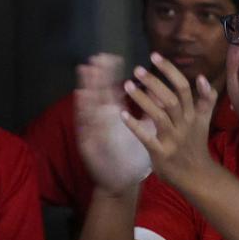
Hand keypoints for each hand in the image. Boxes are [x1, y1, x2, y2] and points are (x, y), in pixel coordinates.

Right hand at [74, 53, 151, 194]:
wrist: (120, 183)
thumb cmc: (131, 157)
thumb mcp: (143, 131)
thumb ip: (147, 111)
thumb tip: (157, 90)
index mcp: (114, 116)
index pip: (113, 90)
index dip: (111, 74)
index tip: (111, 57)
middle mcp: (103, 120)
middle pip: (99, 93)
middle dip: (98, 76)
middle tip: (97, 57)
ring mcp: (94, 130)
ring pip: (90, 105)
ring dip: (87, 88)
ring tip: (87, 70)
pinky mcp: (87, 142)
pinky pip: (85, 125)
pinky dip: (83, 110)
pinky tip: (81, 96)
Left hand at [119, 52, 218, 189]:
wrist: (196, 176)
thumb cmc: (195, 145)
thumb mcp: (204, 121)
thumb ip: (205, 100)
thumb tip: (202, 77)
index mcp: (193, 115)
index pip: (182, 87)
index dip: (169, 70)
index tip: (154, 55)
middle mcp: (184, 125)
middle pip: (170, 99)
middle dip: (154, 82)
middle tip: (136, 69)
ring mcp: (173, 139)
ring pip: (158, 115)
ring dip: (142, 99)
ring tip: (127, 85)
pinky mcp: (161, 153)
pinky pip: (146, 137)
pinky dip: (135, 126)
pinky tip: (122, 115)